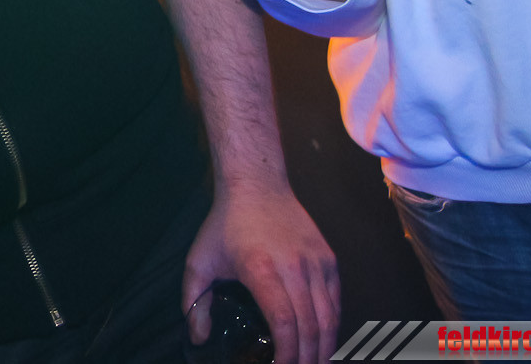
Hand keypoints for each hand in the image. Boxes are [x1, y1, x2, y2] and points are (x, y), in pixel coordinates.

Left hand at [183, 182, 338, 363]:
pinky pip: (336, 301)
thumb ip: (194, 301)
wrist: (257, 184)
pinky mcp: (328, 259)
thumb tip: (197, 336)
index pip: (284, 323)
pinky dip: (333, 326)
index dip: (287, 353)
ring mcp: (315, 263)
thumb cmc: (226, 224)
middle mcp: (294, 267)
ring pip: (329, 317)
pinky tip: (324, 341)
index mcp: (261, 269)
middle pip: (311, 326)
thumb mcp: (199, 261)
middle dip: (307, 358)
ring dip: (325, 347)